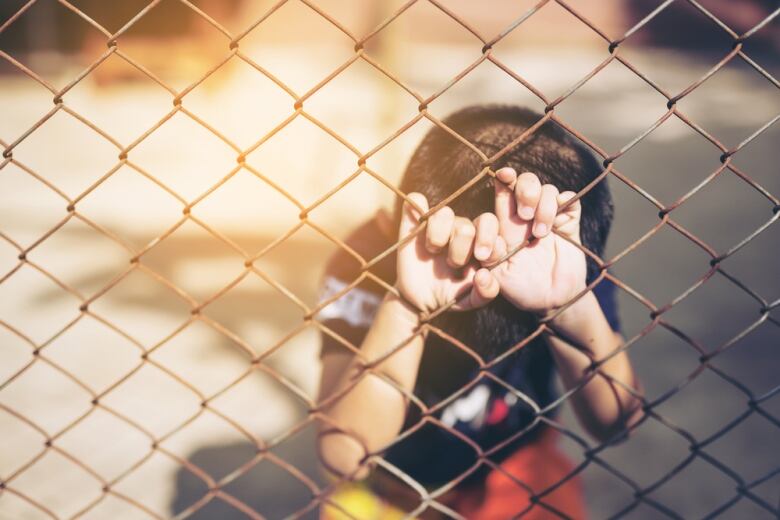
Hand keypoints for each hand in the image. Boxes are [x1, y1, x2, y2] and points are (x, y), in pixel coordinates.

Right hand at [396, 193, 500, 312]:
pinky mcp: (413, 223)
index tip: (482, 259)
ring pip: (444, 212)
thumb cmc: (450, 295)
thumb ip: (486, 292)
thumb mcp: (470, 300)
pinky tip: (418, 228)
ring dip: (439, 236)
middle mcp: (460, 229)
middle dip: (461, 248)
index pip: (489, 224)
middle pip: (466, 224)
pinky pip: (416, 201)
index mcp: (479, 241)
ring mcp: (437, 225)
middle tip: (455, 264)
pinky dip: (416, 206)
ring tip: (434, 251)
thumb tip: (483, 275)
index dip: (488, 239)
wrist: (419, 299)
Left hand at [488, 168, 585, 313]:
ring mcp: (549, 217)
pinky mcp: (570, 223)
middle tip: (524, 215)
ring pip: (547, 189)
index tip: (502, 175)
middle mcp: (526, 215)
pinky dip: (566, 202)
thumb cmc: (521, 288)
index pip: (502, 191)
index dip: (503, 179)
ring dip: (544, 206)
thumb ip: (489, 260)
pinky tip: (560, 220)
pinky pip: (571, 200)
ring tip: (541, 234)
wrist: (552, 301)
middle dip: (525, 190)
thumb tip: (483, 247)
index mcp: (505, 223)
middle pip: (525, 181)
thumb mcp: (499, 277)